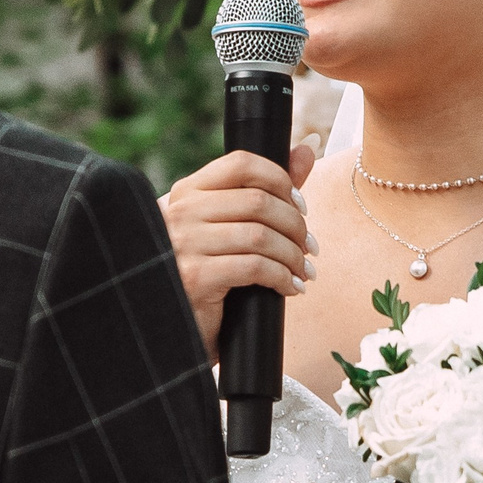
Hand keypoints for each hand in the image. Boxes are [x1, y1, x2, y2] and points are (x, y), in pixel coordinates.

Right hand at [161, 145, 317, 361]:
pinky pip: (255, 267)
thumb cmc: (206, 276)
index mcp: (186, 192)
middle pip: (258, 201)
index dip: (280, 180)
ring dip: (293, 255)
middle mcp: (180, 212)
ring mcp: (183, 244)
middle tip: (309, 247)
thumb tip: (307, 149)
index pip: (241, 162)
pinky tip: (290, 288)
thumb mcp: (229, 230)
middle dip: (295, 225)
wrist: (174, 332)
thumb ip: (266, 189)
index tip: (299, 206)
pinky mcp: (195, 277)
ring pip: (261, 235)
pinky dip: (282, 277)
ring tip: (303, 271)